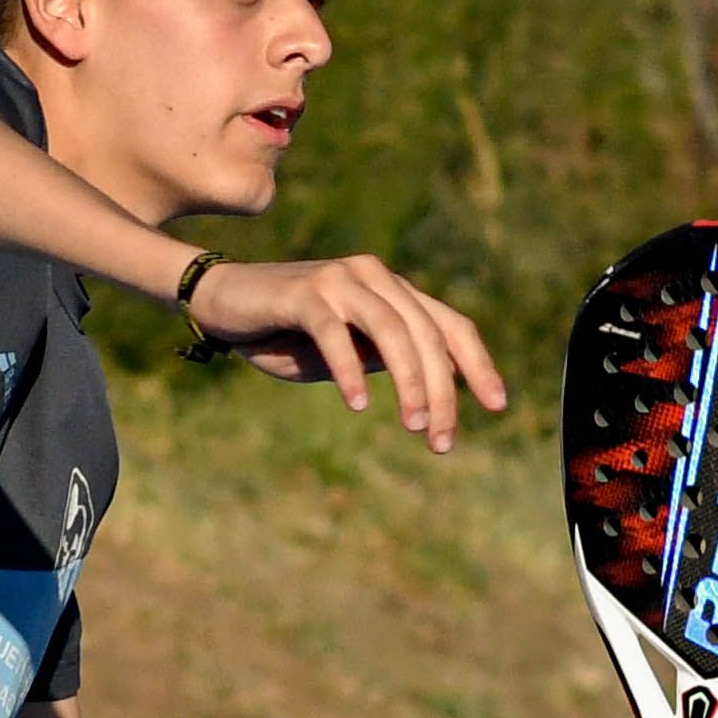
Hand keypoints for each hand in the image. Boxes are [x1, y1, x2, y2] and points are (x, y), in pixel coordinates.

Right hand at [182, 253, 507, 450]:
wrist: (220, 301)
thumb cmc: (284, 334)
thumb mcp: (345, 354)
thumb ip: (384, 360)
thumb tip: (435, 389)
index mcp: (392, 291)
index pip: (449, 325)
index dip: (477, 364)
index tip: (497, 406)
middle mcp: (374, 277)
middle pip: (427, 334)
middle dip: (442, 391)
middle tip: (442, 440)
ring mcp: (340, 279)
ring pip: (393, 331)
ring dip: (410, 383)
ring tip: (415, 426)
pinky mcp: (304, 291)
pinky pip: (336, 333)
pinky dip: (350, 370)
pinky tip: (358, 405)